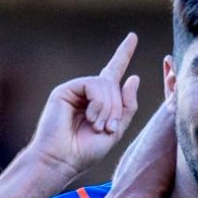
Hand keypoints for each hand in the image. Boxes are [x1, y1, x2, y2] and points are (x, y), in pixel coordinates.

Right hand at [28, 33, 139, 178]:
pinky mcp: (64, 90)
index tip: (133, 36)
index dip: (124, 54)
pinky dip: (98, 103)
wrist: (62, 160)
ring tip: (98, 125)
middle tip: (110, 128)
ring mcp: (75, 90)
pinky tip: (90, 118)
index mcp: (100, 100)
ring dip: (108, 108)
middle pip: (114, 84)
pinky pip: (92, 85)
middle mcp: (87, 92)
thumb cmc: (86, 150)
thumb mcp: (116, 130)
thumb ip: (126, 106)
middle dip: (117, 107)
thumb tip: (134, 77)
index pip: (114, 71)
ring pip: (105, 84)